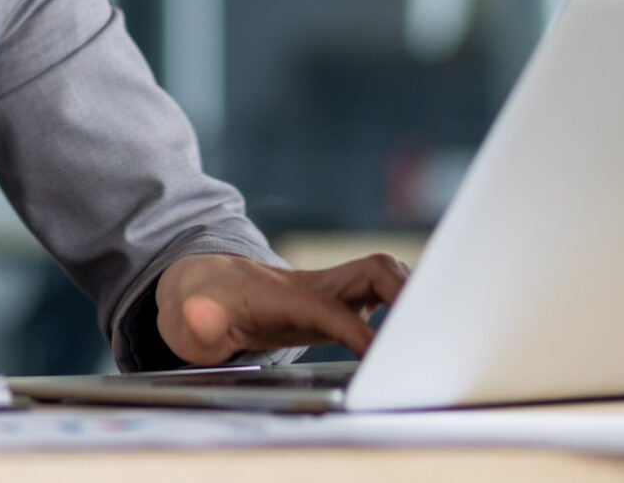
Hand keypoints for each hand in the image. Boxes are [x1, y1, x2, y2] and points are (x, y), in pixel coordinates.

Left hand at [154, 252, 408, 365]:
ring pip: (383, 273)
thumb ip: (197, 321)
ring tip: (436, 330)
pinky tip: (419, 330)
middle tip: (428, 331)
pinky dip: (407, 303)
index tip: (377, 354)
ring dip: (414, 293)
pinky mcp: (336, 299)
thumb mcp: (188, 319)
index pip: (328, 307)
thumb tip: (200, 315)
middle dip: (405, 292)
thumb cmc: (199, 305)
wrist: (203, 286)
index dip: (354, 327)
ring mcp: (328, 288)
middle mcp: (312, 284)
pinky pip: (382, 292)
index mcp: (281, 294)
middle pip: (372, 269)